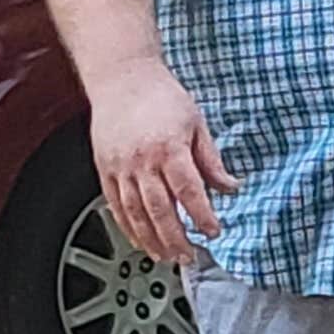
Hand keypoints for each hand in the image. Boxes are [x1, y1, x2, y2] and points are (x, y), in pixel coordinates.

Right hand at [91, 63, 226, 264]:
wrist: (121, 77)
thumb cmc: (160, 95)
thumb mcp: (197, 123)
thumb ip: (211, 160)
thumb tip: (229, 187)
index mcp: (169, 149)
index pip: (189, 192)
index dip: (203, 217)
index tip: (213, 231)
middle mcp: (142, 161)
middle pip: (160, 210)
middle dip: (176, 238)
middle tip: (188, 256)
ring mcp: (119, 166)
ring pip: (135, 212)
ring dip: (151, 239)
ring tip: (165, 256)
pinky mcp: (104, 168)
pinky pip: (115, 204)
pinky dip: (127, 226)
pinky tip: (139, 239)